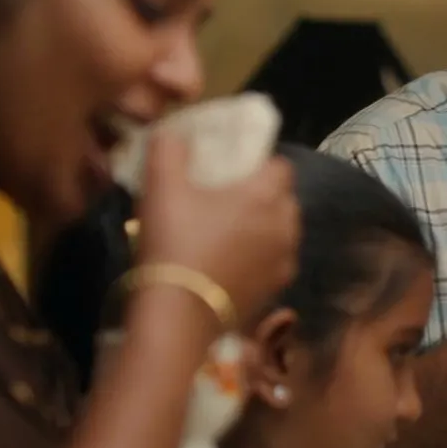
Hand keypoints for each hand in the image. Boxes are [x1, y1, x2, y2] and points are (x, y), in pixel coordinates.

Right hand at [133, 132, 298, 323]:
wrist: (178, 314)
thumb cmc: (174, 241)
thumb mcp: (161, 186)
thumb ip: (169, 149)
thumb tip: (175, 133)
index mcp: (266, 194)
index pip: (281, 165)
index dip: (259, 163)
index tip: (232, 169)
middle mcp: (285, 225)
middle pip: (285, 199)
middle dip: (264, 195)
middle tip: (228, 199)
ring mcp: (284, 261)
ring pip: (283, 232)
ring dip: (264, 227)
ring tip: (230, 232)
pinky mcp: (276, 291)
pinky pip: (275, 263)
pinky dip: (260, 258)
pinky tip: (232, 263)